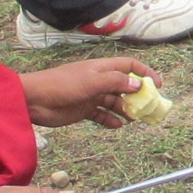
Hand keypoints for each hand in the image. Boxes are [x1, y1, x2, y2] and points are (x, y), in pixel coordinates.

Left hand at [23, 55, 155, 127]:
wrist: (35, 100)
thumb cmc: (62, 85)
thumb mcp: (91, 82)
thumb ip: (115, 83)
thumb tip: (138, 85)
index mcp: (102, 68)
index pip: (129, 66)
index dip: (145, 73)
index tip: (157, 86)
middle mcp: (99, 80)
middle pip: (125, 86)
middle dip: (138, 96)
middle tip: (148, 109)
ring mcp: (92, 95)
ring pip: (115, 102)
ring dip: (126, 110)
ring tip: (134, 119)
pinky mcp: (84, 110)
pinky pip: (102, 115)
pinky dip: (111, 120)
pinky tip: (118, 126)